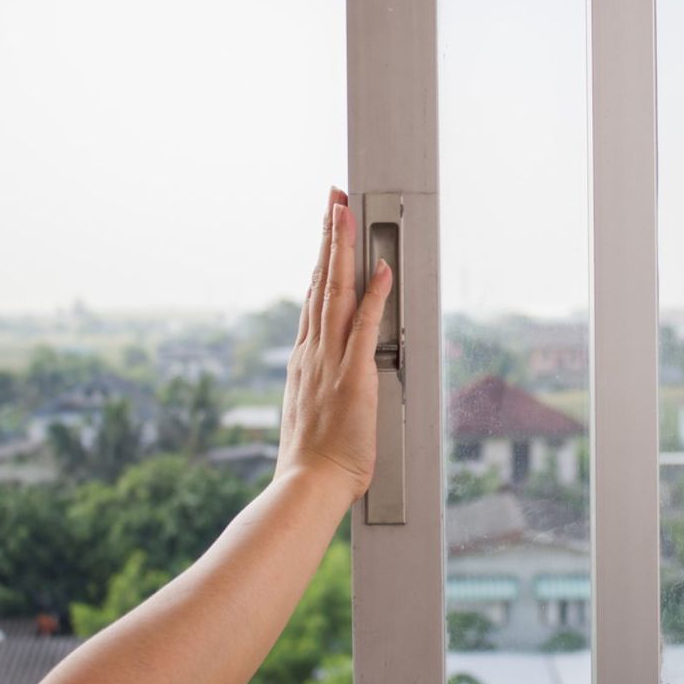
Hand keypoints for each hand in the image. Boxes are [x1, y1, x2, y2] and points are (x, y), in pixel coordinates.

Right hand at [277, 187, 392, 499]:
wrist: (307, 485)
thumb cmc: (314, 460)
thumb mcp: (312, 411)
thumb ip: (321, 386)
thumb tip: (330, 377)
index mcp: (305, 358)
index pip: (313, 297)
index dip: (319, 261)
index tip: (324, 232)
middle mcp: (313, 351)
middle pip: (320, 282)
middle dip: (328, 237)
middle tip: (333, 199)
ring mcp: (330, 360)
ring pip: (335, 293)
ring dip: (341, 249)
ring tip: (343, 211)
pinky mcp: (353, 376)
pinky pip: (364, 328)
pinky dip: (373, 296)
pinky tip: (379, 269)